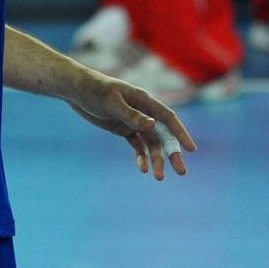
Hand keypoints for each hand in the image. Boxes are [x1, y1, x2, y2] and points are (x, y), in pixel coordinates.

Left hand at [67, 69, 195, 179]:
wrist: (77, 90)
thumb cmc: (95, 90)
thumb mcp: (111, 102)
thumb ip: (131, 115)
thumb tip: (153, 126)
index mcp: (144, 101)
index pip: (168, 118)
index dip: (181, 133)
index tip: (191, 149)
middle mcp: (144, 112)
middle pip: (163, 135)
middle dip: (173, 153)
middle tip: (181, 172)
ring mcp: (134, 121)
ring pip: (151, 143)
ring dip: (156, 160)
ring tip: (159, 177)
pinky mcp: (124, 129)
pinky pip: (137, 145)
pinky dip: (141, 156)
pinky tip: (142, 168)